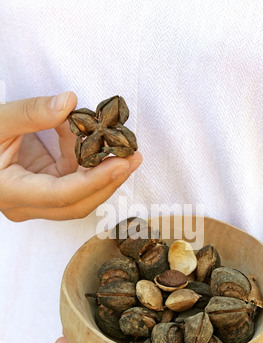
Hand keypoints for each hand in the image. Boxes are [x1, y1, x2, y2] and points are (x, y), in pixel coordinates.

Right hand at [0, 92, 141, 220]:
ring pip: (80, 196)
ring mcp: (37, 201)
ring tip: (120, 145)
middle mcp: (26, 205)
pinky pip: (74, 180)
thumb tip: (69, 102)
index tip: (122, 163)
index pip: (60, 195)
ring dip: (102, 172)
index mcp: (10, 192)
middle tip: (134, 158)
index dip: (94, 181)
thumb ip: (31, 112)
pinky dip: (88, 161)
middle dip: (108, 182)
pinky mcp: (46, 190)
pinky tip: (94, 142)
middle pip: (77, 204)